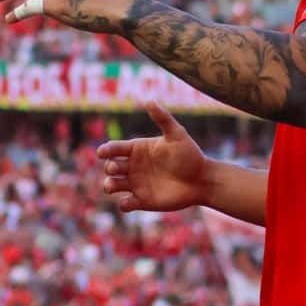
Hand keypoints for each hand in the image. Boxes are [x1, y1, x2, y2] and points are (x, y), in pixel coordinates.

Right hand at [96, 103, 212, 211]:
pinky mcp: (142, 201)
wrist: (202, 180)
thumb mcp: (177, 134)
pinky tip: (130, 201)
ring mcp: (136, 184)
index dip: (105, 150)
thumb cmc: (190, 155)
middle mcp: (133, 166)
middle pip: (111, 167)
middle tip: (117, 169)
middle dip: (110, 168)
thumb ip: (162, 118)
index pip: (114, 148)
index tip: (102, 153)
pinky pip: (125, 204)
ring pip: (112, 185)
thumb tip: (149, 100)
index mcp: (137, 149)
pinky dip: (123, 204)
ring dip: (109, 185)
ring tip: (112, 186)